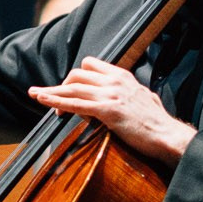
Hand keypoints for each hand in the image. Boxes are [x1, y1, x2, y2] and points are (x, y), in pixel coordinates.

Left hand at [28, 58, 195, 165]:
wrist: (167, 135)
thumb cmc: (156, 122)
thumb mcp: (142, 99)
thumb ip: (127, 94)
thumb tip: (119, 99)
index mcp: (122, 76)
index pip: (90, 65)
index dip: (75, 77)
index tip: (67, 89)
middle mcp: (114, 81)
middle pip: (76, 76)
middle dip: (60, 86)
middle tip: (51, 99)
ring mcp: (111, 94)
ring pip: (72, 88)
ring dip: (51, 92)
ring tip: (35, 94)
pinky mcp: (108, 110)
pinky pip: (76, 104)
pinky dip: (56, 101)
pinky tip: (44, 101)